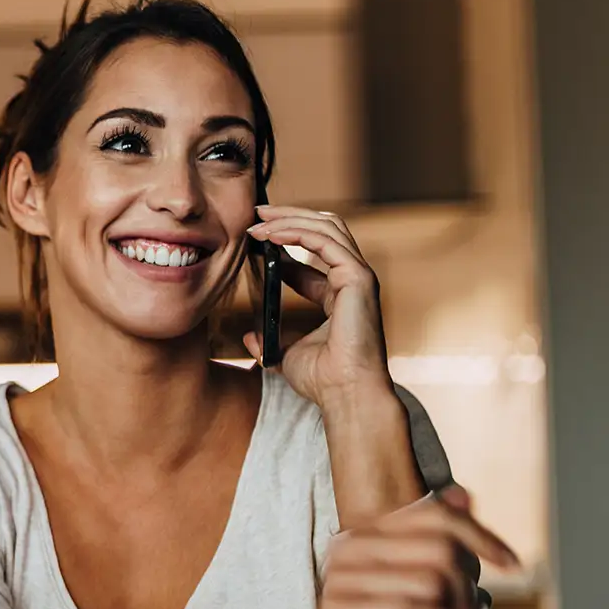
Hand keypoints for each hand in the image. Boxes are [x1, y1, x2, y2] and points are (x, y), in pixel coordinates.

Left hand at [244, 207, 392, 408]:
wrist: (345, 394)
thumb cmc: (323, 380)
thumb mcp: (286, 354)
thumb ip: (269, 339)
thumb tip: (249, 334)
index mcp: (339, 294)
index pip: (313, 254)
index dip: (284, 241)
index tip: (254, 238)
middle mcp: (352, 280)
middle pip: (324, 229)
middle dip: (290, 217)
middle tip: (256, 213)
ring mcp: (358, 277)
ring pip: (327, 227)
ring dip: (289, 220)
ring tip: (258, 221)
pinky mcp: (358, 278)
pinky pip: (326, 241)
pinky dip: (297, 232)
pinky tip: (271, 235)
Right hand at [295, 486, 518, 608]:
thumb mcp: (419, 583)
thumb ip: (440, 541)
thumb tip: (464, 492)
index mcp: (367, 531)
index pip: (436, 515)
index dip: (482, 537)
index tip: (513, 564)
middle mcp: (349, 546)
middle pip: (440, 548)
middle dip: (466, 586)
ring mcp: (341, 578)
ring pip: (430, 581)